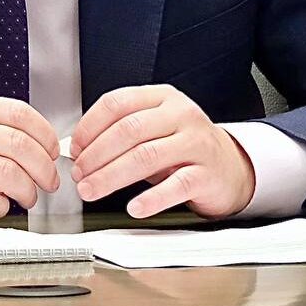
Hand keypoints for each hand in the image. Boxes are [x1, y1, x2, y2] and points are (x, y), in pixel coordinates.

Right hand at [0, 96, 60, 228]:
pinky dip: (2, 207)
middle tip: (49, 179)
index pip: (16, 112)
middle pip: (17, 144)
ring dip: (27, 190)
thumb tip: (36, 141)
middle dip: (43, 166)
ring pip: (8, 174)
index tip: (52, 148)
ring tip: (27, 196)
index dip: (44, 133)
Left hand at [70, 84, 254, 218]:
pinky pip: (176, 185)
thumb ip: (122, 132)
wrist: (231, 167)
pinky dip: (151, 199)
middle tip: (79, 174)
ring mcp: (196, 142)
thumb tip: (79, 150)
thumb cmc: (183, 148)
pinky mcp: (207, 173)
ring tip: (92, 190)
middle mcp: (180, 114)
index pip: (117, 103)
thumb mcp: (155, 128)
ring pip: (146, 156)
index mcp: (161, 97)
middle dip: (96, 155)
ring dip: (111, 176)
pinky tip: (134, 208)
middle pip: (128, 131)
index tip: (74, 148)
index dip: (90, 126)